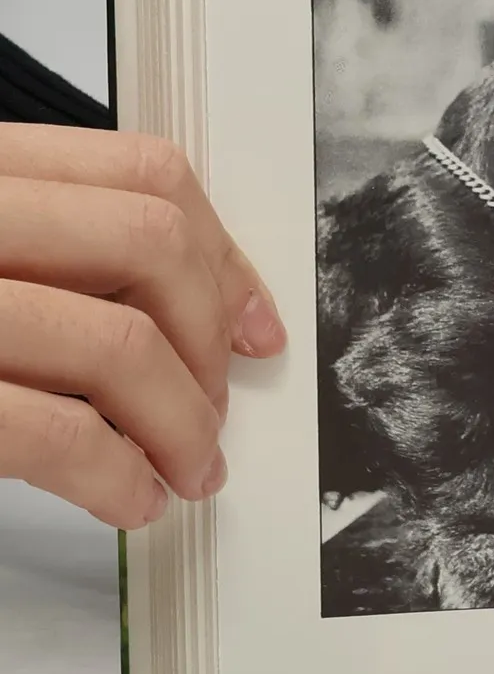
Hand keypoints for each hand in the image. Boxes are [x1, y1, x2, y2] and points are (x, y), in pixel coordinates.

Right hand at [0, 126, 284, 529]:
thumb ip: (62, 257)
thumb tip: (212, 318)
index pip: (142, 174)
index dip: (223, 255)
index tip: (256, 330)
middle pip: (149, 244)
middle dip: (206, 340)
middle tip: (212, 411)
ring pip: (118, 341)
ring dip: (180, 424)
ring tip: (186, 470)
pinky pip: (57, 434)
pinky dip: (116, 477)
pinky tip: (129, 499)